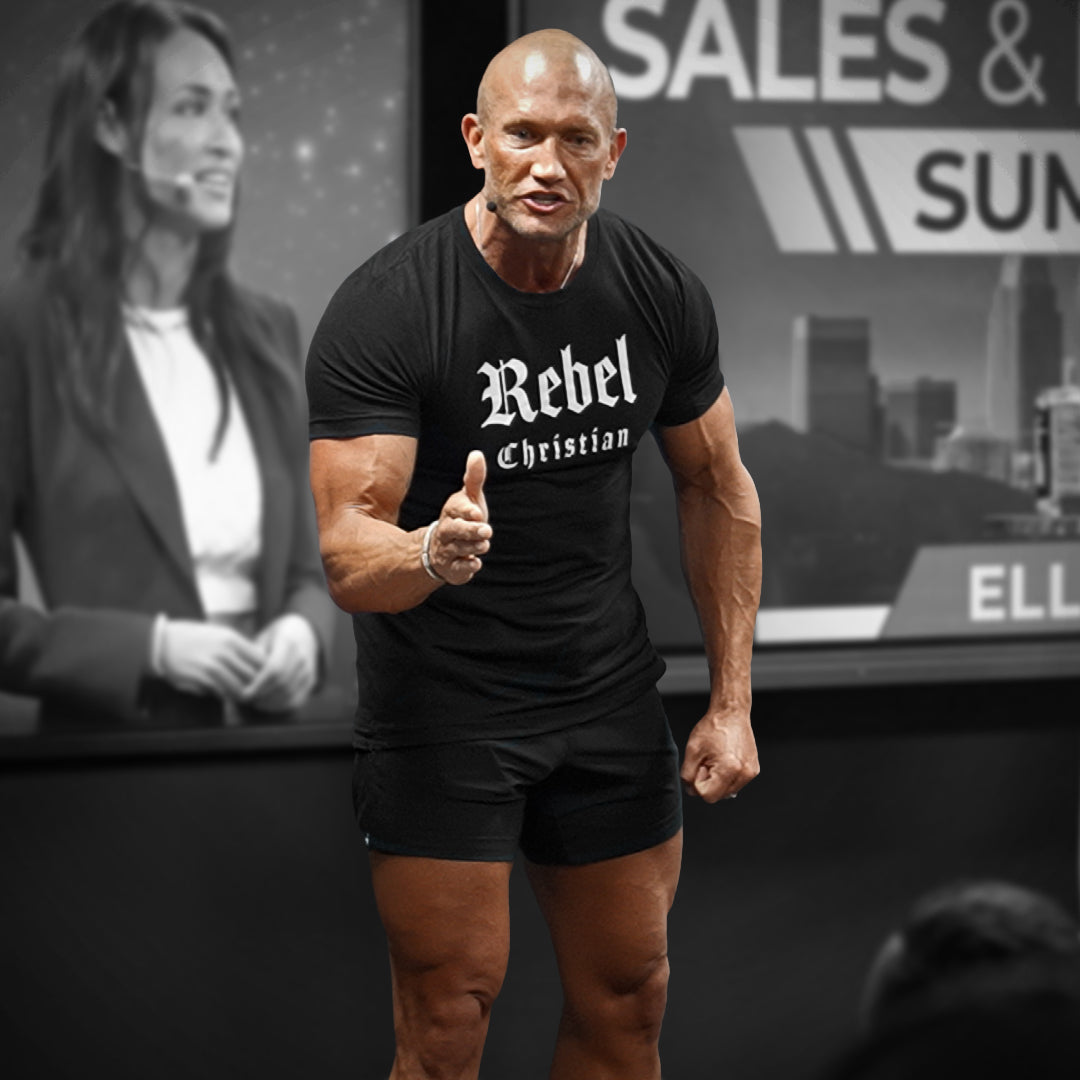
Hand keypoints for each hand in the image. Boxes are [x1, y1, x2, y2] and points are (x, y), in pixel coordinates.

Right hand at [158, 620, 264, 699]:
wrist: (161, 643)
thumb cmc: (191, 637)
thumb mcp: (217, 634)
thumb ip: (237, 646)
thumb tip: (258, 658)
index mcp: (231, 638)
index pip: (259, 658)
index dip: (263, 670)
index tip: (262, 676)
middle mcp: (224, 651)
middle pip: (251, 675)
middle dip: (255, 685)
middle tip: (255, 691)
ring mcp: (212, 666)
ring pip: (238, 687)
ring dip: (240, 694)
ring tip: (240, 696)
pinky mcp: (201, 678)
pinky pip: (221, 692)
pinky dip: (224, 696)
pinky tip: (222, 695)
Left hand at [241, 614, 319, 712]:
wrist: (302, 634)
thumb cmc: (273, 638)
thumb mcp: (261, 640)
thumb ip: (253, 657)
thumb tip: (244, 681)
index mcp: (289, 641)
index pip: (274, 669)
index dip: (259, 684)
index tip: (244, 693)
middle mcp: (303, 656)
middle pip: (282, 684)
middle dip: (263, 696)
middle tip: (246, 701)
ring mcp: (309, 669)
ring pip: (289, 694)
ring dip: (270, 703)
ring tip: (254, 704)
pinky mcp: (311, 681)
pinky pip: (296, 699)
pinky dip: (281, 706)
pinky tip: (267, 706)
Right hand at [427, 450, 492, 585]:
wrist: (440, 548)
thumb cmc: (461, 519)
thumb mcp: (468, 497)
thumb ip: (474, 478)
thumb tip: (477, 454)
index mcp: (452, 511)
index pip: (457, 509)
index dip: (467, 511)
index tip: (477, 512)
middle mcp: (447, 530)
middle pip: (455, 530)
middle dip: (470, 530)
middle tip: (487, 530)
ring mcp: (448, 549)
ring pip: (458, 549)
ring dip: (472, 547)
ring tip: (484, 545)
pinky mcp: (452, 567)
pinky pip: (457, 568)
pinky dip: (466, 567)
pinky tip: (475, 564)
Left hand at [680, 712, 759, 803]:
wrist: (731, 713)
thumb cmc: (713, 727)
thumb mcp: (692, 750)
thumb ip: (688, 775)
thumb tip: (691, 791)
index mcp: (729, 769)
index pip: (708, 796)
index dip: (699, 782)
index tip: (701, 766)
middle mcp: (744, 774)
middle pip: (718, 795)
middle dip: (709, 782)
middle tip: (708, 761)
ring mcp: (751, 772)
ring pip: (727, 791)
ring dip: (718, 780)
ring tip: (717, 759)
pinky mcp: (754, 769)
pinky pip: (735, 783)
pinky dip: (727, 776)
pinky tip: (725, 759)